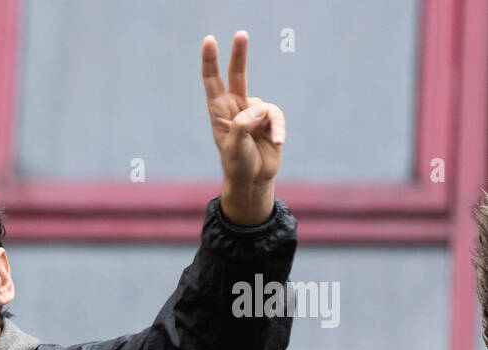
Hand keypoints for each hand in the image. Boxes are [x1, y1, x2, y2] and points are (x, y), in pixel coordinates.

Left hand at [202, 31, 284, 223]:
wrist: (253, 179)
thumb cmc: (238, 164)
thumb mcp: (234, 148)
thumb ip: (243, 126)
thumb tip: (259, 107)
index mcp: (219, 112)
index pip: (212, 82)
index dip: (210, 61)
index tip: (209, 40)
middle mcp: (235, 107)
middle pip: (237, 75)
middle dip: (239, 54)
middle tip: (241, 33)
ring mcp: (253, 112)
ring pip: (264, 105)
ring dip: (268, 123)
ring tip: (267, 141)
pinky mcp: (269, 119)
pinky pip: (276, 116)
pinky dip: (278, 128)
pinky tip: (277, 142)